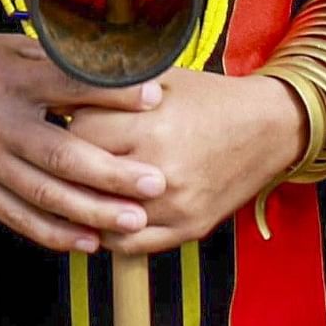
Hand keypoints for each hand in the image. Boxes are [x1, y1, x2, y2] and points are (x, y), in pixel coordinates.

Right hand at [0, 29, 167, 254]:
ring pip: (43, 194)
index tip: (157, 98)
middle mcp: (0, 124)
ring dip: (91, 212)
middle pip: (61, 154)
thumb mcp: (14, 48)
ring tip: (134, 222)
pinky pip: (17, 216)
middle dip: (111, 173)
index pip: (69, 86)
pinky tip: (88, 242)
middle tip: (156, 183)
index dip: (114, 93)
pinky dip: (53, 233)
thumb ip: (61, 62)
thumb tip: (120, 64)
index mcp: (13, 80)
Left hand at [65, 70, 305, 253]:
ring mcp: (175, 206)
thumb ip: (112, 90)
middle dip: (75, 166)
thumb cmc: (208, 99)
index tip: (74, 122)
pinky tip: (107, 212)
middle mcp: (162, 171)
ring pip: (101, 218)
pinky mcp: (187, 229)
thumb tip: (58, 95)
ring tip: (84, 185)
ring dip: (88, 202)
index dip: (71, 126)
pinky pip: (128, 244)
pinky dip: (110, 231)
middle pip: (86, 178)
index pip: (80, 135)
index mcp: (153, 127)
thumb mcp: (159, 81)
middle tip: (72, 156)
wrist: (268, 127)